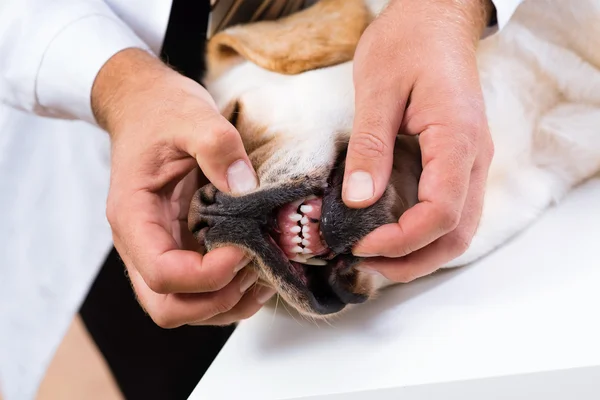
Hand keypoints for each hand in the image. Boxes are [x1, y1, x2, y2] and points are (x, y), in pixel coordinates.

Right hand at [92, 48, 274, 326]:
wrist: (145, 106)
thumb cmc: (161, 111)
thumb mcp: (190, 115)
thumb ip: (217, 146)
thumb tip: (246, 189)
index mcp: (133, 216)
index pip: (162, 274)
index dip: (209, 273)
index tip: (245, 246)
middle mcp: (140, 243)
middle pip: (167, 307)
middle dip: (216, 300)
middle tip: (254, 270)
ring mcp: (160, 248)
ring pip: (184, 308)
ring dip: (227, 303)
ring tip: (264, 272)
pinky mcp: (179, 246)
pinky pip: (199, 291)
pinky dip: (230, 292)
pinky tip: (259, 270)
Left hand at [342, 0, 494, 281]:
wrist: (435, 19)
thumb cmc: (408, 43)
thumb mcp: (378, 90)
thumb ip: (370, 147)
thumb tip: (359, 201)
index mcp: (457, 138)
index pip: (442, 212)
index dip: (401, 239)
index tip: (359, 244)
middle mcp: (473, 157)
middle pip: (456, 234)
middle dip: (411, 261)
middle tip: (364, 263)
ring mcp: (468, 162)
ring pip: (456, 229)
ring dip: (417, 254)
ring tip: (372, 257)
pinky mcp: (456, 162)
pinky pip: (447, 211)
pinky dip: (419, 234)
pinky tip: (386, 234)